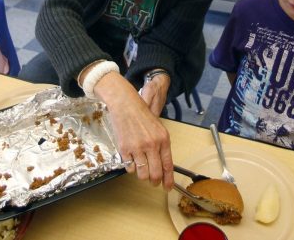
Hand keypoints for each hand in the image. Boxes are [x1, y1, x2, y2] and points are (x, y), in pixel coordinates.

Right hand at [94, 72, 173, 189]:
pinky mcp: (125, 149)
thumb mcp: (158, 128)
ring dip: (142, 175)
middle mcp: (152, 145)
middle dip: (155, 181)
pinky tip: (131, 158)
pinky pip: (129, 168)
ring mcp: (138, 148)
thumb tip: (163, 166)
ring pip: (142, 174)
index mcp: (163, 139)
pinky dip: (131, 167)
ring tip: (141, 168)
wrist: (125, 105)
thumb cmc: (141, 115)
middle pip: (155, 174)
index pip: (168, 165)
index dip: (168, 180)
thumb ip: (161, 146)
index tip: (167, 188)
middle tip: (153, 182)